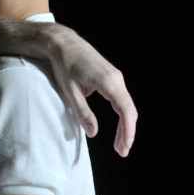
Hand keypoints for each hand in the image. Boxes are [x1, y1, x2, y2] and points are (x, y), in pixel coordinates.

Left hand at [47, 24, 136, 156]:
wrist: (63, 42)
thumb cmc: (64, 65)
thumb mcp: (70, 91)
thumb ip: (83, 113)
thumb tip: (93, 133)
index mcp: (108, 82)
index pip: (125, 111)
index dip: (127, 132)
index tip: (123, 148)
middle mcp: (117, 79)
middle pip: (130, 110)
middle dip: (127, 133)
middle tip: (121, 152)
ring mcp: (116, 76)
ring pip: (127, 105)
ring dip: (125, 125)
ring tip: (119, 144)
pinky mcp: (112, 76)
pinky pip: (122, 99)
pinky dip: (122, 115)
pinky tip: (118, 127)